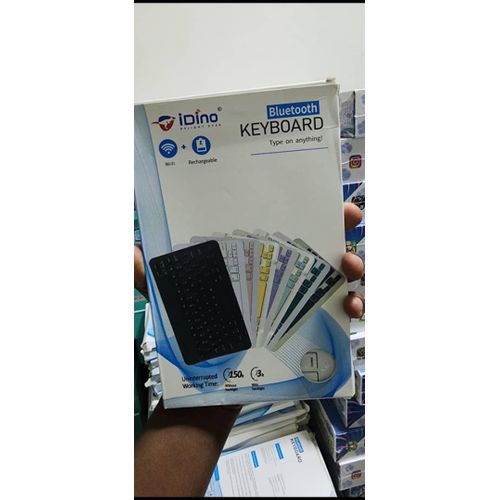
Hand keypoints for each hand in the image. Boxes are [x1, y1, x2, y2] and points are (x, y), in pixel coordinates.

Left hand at [134, 202, 364, 317]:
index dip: (306, 206)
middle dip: (337, 227)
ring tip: (352, 270)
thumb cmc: (190, 340)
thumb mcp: (168, 300)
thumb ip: (148, 275)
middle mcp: (275, 276)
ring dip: (351, 267)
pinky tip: (352, 309)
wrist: (207, 392)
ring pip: (333, 276)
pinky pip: (336, 315)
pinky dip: (350, 308)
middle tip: (350, 218)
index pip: (280, 224)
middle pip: (315, 243)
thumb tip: (130, 251)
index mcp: (250, 261)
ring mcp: (293, 303)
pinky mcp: (305, 330)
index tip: (325, 195)